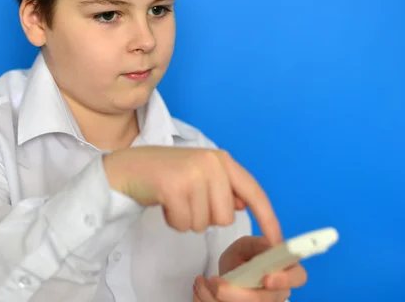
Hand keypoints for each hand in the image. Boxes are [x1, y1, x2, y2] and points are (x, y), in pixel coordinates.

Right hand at [103, 147, 281, 243]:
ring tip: (174, 199)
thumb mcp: (199, 174)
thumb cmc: (165, 174)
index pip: (255, 193)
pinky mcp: (174, 187)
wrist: (127, 167)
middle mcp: (212, 163)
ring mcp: (193, 174)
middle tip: (186, 200)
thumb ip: (224, 187)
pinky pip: (184, 224)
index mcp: (222, 160)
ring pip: (204, 223)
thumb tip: (242, 204)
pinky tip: (164, 203)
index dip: (268, 219)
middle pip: (225, 218)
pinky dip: (173, 221)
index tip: (278, 244)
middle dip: (205, 217)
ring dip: (187, 219)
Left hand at [193, 236, 306, 301]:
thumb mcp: (246, 246)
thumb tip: (269, 246)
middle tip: (215, 283)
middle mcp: (277, 293)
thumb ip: (256, 246)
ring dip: (214, 298)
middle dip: (235, 295)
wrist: (229, 274)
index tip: (266, 278)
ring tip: (201, 282)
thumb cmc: (242, 258)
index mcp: (285, 270)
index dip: (284, 279)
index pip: (298, 277)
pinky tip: (200, 290)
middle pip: (264, 301)